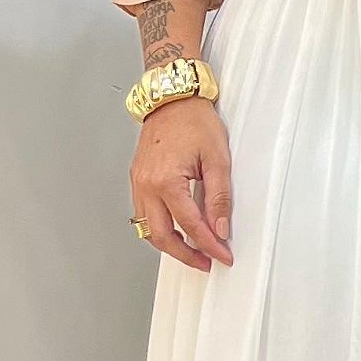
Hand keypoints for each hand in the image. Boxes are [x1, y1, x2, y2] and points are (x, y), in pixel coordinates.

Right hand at [131, 96, 233, 270]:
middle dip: (185, 255)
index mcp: (167, 181)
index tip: (223, 256)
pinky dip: (159, 228)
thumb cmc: (193, 121)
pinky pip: (143, 214)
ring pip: (147, 229)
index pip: (191, 225)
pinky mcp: (137, 180)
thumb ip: (219, 197)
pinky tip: (175, 230)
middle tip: (206, 262)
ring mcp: (138, 183)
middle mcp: (147, 186)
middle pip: (161, 236)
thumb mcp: (217, 158)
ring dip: (169, 245)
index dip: (209, 245)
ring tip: (192, 251)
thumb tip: (220, 228)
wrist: (171, 98)